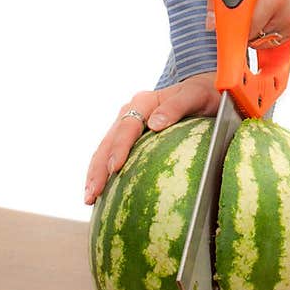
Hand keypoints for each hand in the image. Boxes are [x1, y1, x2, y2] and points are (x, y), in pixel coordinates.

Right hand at [83, 71, 218, 205]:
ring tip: (90, 198)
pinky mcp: (128, 138)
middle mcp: (130, 113)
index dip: (119, 148)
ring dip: (95, 173)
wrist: (200, 91)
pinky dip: (103, 172)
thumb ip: (176, 107)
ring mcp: (126, 125)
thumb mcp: (194, 96)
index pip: (126, 127)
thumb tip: (155, 124)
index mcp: (143, 102)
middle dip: (98, 168)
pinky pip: (111, 155)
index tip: (114, 168)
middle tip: (93, 193)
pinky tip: (101, 193)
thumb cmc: (200, 95)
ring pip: (104, 150)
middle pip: (108, 142)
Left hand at [206, 0, 289, 44]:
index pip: (245, 27)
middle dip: (240, 27)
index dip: (230, 30)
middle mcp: (287, 8)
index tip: (222, 30)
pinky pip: (276, 39)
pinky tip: (270, 10)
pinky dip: (268, 29)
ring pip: (263, 41)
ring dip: (255, 30)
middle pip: (252, 36)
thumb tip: (211, 23)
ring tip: (257, 5)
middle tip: (239, 9)